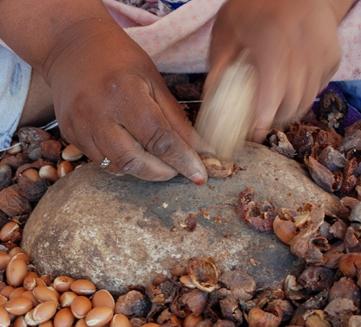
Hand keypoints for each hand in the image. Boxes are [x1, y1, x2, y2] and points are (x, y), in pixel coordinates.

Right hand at [45, 20, 206, 182]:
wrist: (70, 45)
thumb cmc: (119, 58)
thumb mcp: (154, 80)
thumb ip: (175, 118)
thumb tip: (199, 149)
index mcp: (125, 93)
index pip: (159, 139)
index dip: (182, 161)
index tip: (199, 176)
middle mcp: (98, 113)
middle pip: (134, 161)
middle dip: (161, 173)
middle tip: (177, 169)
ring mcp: (79, 126)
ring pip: (116, 167)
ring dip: (142, 170)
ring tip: (155, 160)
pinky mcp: (69, 134)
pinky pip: (100, 161)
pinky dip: (121, 162)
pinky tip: (131, 150)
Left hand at [208, 0, 342, 141]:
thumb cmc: (254, 4)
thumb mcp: (226, 29)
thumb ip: (219, 64)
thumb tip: (210, 98)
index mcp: (273, 41)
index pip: (272, 93)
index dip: (263, 119)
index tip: (254, 134)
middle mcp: (303, 49)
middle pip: (293, 101)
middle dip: (277, 119)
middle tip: (262, 123)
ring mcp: (322, 51)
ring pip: (310, 98)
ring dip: (292, 111)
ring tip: (275, 111)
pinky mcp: (333, 53)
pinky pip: (320, 87)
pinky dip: (306, 96)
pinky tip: (291, 92)